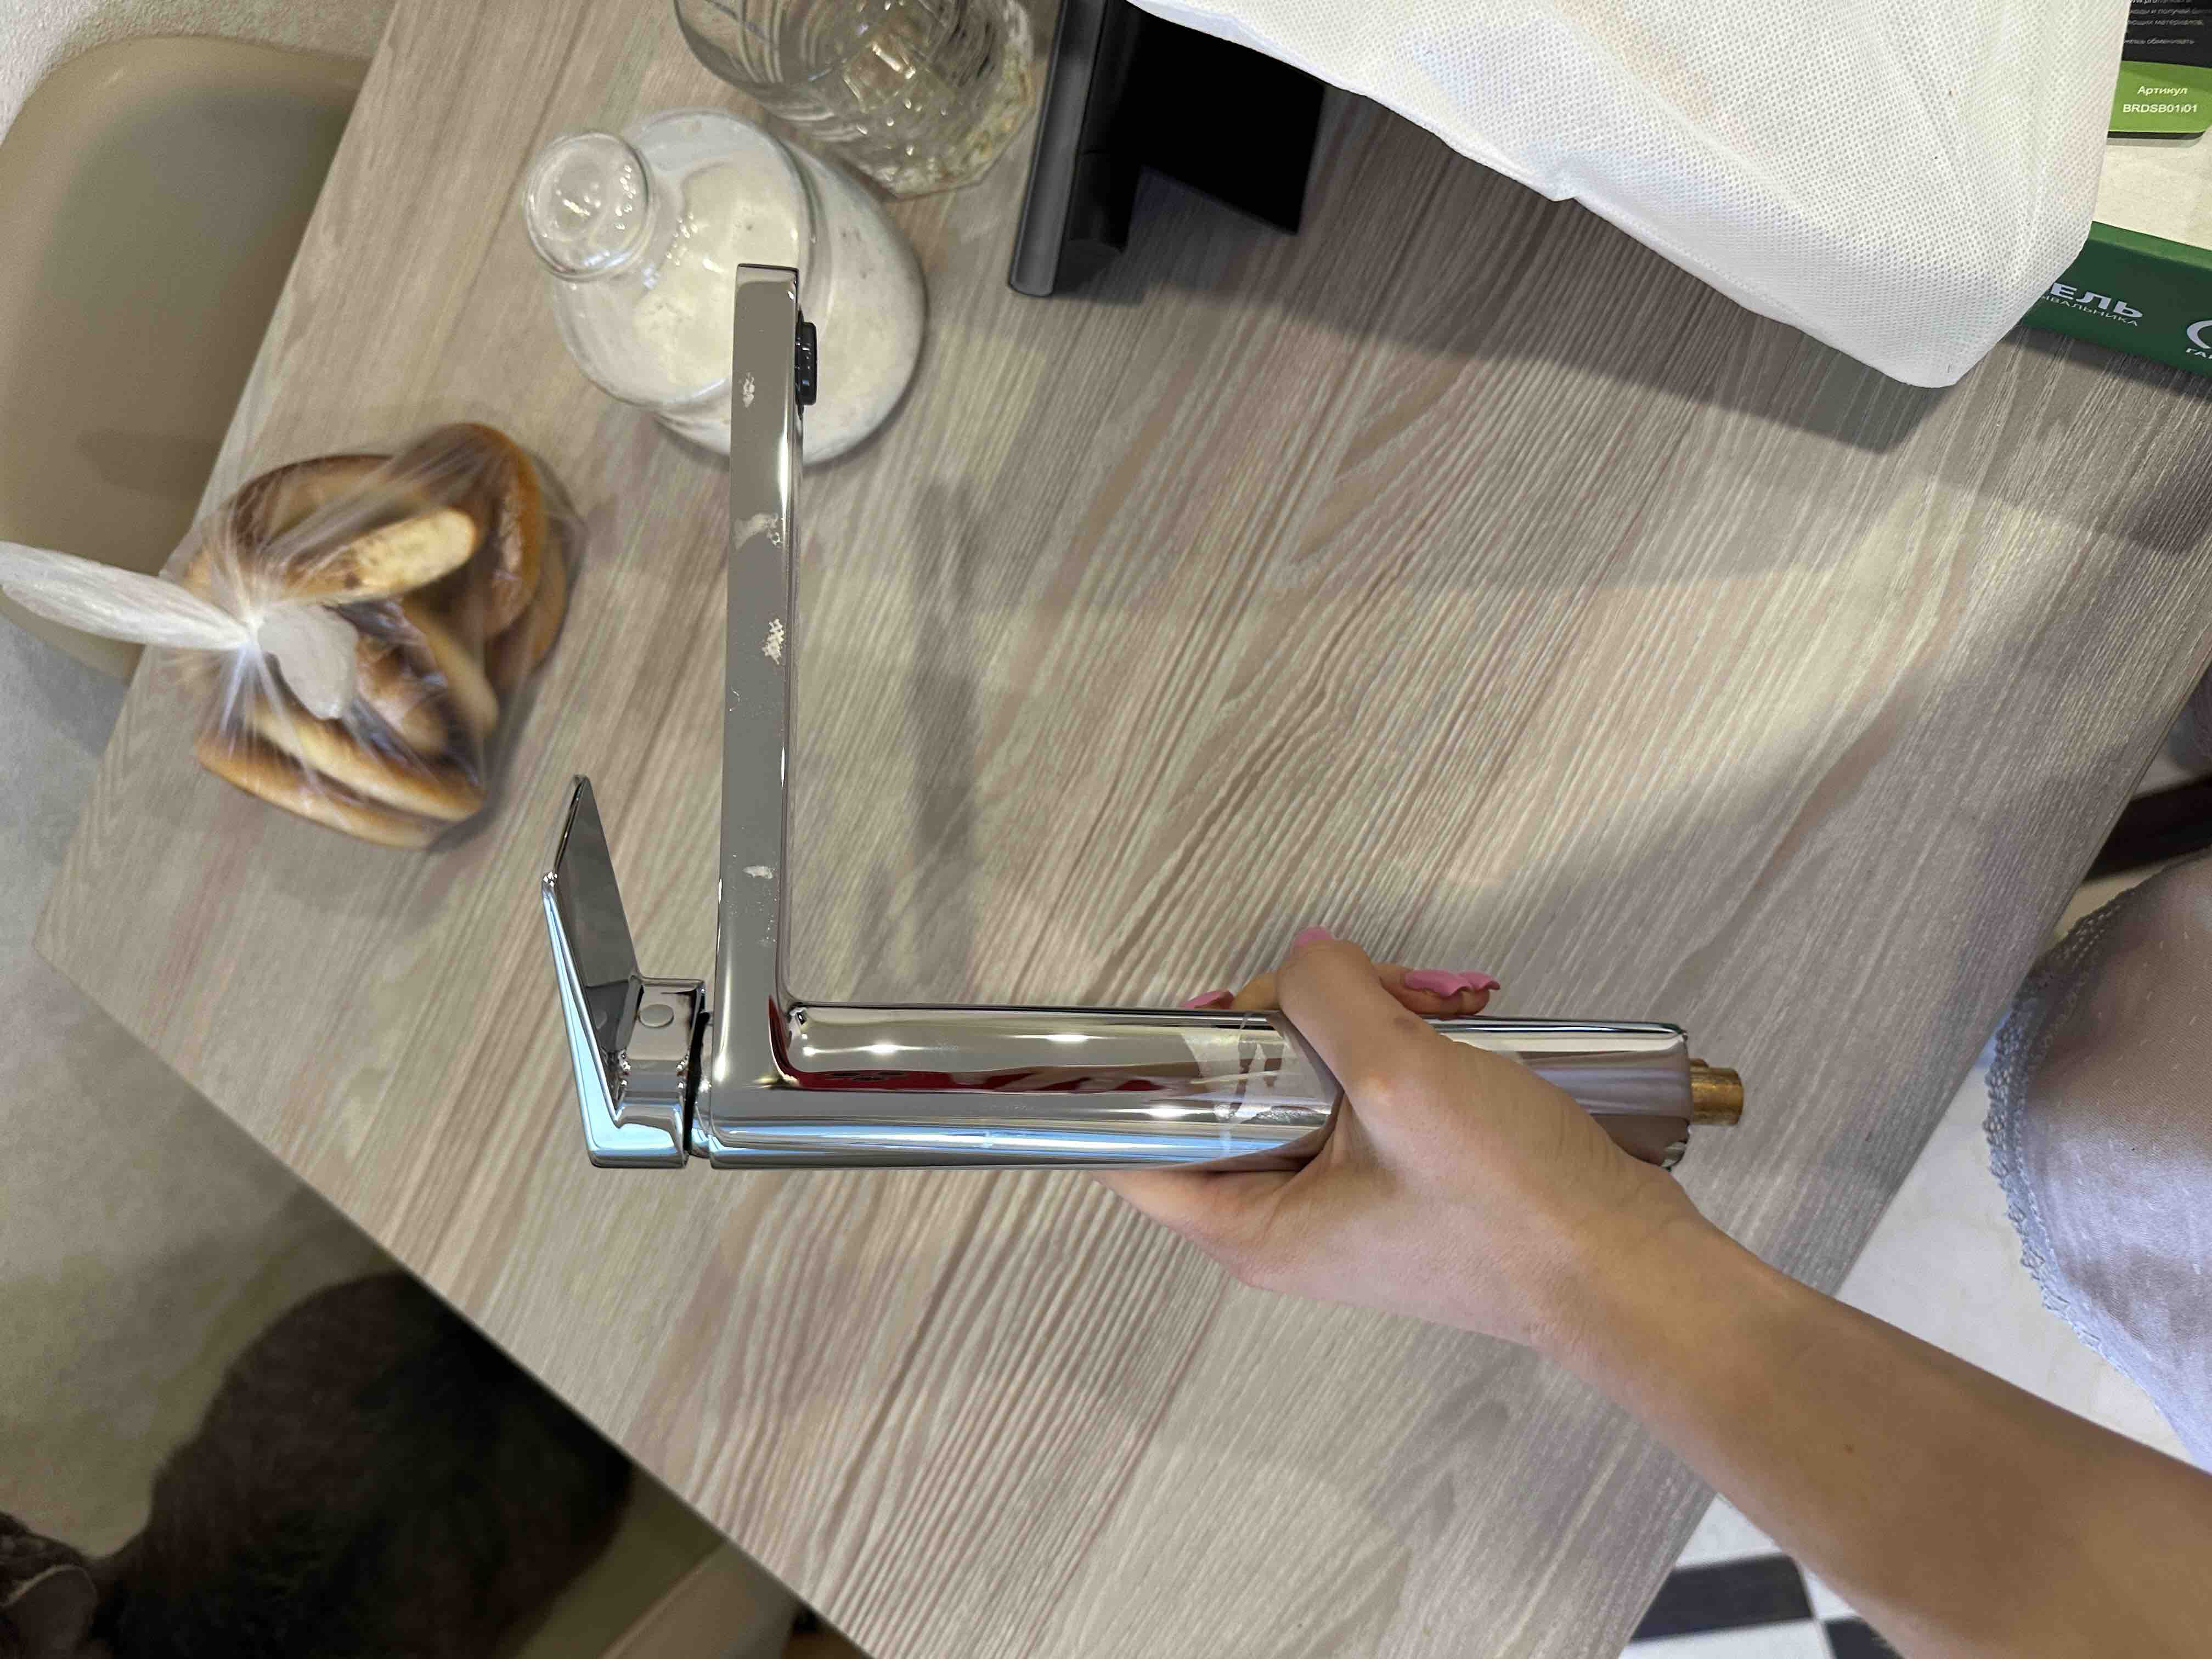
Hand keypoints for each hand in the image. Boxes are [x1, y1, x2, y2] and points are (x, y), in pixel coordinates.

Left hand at [1103, 931, 1715, 1353]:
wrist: (1632, 1268)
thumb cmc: (1517, 1210)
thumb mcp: (1400, 1077)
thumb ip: (1328, 997)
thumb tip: (1307, 958)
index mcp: (1253, 1225)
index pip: (1131, 1148)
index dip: (1148, 1066)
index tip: (1198, 1003)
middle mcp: (1288, 1219)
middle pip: (1236, 1088)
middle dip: (1295, 1016)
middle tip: (1361, 984)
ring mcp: (1349, 1198)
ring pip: (1312, 1076)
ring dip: (1366, 1020)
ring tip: (1436, 1000)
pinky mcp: (1404, 1176)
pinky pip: (1371, 1089)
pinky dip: (1405, 1045)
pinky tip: (1459, 1021)